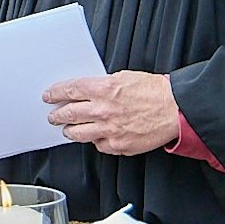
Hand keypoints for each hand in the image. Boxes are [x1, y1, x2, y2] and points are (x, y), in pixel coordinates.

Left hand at [43, 71, 179, 156]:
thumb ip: (103, 85)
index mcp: (104, 89)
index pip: (69, 91)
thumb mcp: (125, 77)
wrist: (175, 109)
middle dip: (57, 115)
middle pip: (68, 114)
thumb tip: (88, 91)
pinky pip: (98, 145)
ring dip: (70, 131)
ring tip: (68, 129)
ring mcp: (109, 130)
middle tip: (54, 115)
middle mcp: (103, 110)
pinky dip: (95, 140)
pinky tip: (95, 136)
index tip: (49, 96)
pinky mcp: (118, 145)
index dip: (55, 93)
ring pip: (78, 134)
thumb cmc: (154, 91)